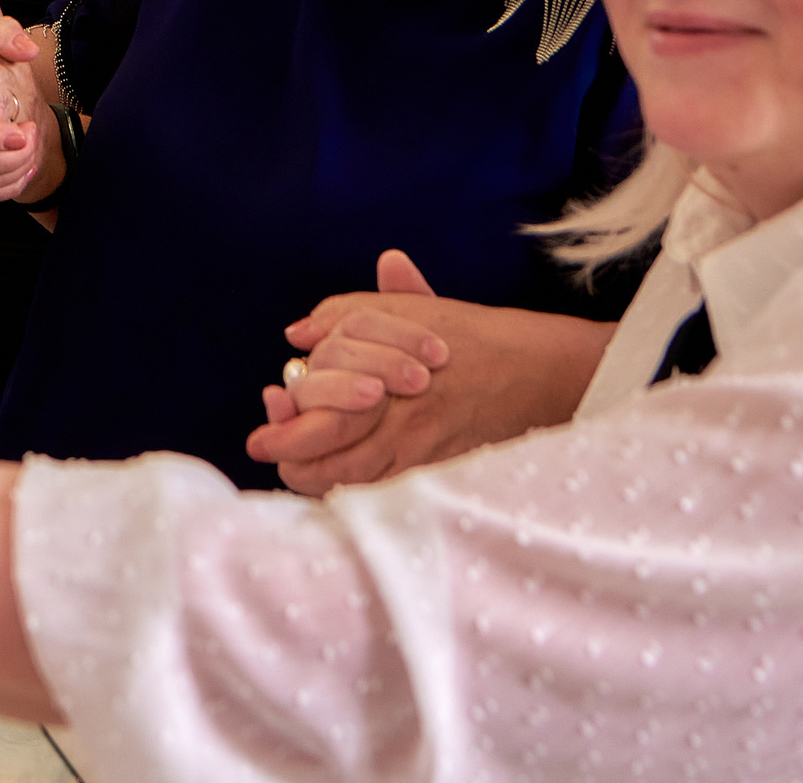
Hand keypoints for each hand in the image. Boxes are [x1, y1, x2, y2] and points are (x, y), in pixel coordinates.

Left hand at [245, 251, 608, 492]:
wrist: (537, 372)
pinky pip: (383, 492)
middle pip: (326, 448)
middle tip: (266, 444)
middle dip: (289, 451)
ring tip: (294, 463)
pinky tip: (337, 479)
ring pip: (349, 477)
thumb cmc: (470, 336)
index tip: (269, 409)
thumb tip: (297, 331)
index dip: (285, 419)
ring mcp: (420, 449)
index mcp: (388, 374)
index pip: (320, 407)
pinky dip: (352, 489)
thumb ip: (348, 313)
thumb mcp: (410, 309)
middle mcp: (401, 417)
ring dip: (314, 473)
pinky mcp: (438, 470)